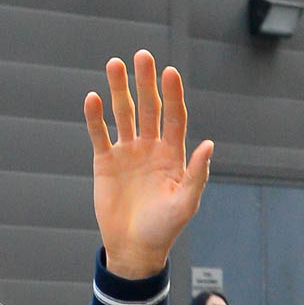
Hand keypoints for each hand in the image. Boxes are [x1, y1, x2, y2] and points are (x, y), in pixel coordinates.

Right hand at [83, 49, 212, 278]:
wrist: (136, 248)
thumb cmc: (165, 229)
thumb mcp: (186, 203)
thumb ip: (197, 174)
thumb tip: (209, 144)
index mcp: (173, 156)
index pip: (175, 118)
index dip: (173, 96)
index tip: (170, 72)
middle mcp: (151, 149)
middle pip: (148, 108)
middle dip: (146, 83)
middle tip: (142, 56)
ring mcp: (128, 153)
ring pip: (123, 114)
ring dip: (119, 90)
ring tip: (114, 64)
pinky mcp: (105, 161)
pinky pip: (99, 134)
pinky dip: (95, 117)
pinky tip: (93, 98)